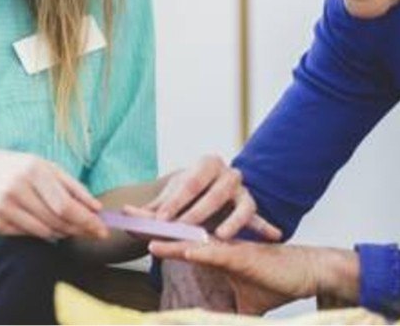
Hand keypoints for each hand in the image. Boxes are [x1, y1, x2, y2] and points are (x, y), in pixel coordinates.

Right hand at [0, 149, 109, 240]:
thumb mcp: (43, 166)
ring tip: (67, 227)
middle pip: (57, 221)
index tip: (101, 230)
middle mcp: (16, 189)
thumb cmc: (15, 167)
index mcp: (32, 170)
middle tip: (91, 232)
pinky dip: (40, 234)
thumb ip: (72, 186)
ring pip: (43, 232)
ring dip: (61, 233)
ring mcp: (3, 208)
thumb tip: (96, 208)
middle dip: (78, 229)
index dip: (86, 221)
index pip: (65, 205)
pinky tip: (43, 225)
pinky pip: (27, 236)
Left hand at [125, 155, 281, 240]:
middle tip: (183, 230)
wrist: (203, 191)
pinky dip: (266, 227)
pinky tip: (275, 235)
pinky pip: (259, 218)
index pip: (190, 182)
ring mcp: (242, 189)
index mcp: (206, 163)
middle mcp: (227, 173)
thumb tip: (124, 213)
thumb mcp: (167, 198)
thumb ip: (148, 208)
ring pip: (241, 205)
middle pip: (215, 193)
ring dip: (232, 222)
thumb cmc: (185, 195)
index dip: (175, 201)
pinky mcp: (252, 207)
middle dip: (198, 213)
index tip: (161, 219)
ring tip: (221, 237)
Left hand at [150, 240, 357, 314]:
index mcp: (215, 252)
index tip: (133, 228)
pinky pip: (214, 252)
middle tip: (126, 216)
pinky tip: (179, 249)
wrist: (308, 274)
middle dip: (152, 225)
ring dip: (166, 236)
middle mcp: (218, 245)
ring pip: (192, 239)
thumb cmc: (277, 284)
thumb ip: (226, 313)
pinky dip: (196, 251)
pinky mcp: (241, 255)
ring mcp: (228, 248)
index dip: (156, 235)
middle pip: (179, 233)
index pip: (180, 241)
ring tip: (141, 232)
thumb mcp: (244, 304)